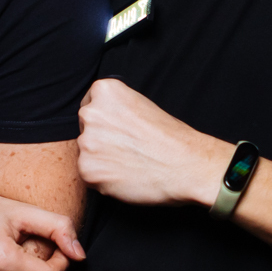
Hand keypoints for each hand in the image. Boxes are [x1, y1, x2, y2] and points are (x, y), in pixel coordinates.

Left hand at [77, 78, 228, 207]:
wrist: (186, 165)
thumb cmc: (170, 137)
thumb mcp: (141, 104)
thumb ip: (114, 109)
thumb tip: (100, 122)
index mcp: (105, 90)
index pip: (91, 105)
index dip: (106, 121)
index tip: (121, 131)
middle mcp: (91, 113)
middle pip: (85, 130)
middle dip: (101, 140)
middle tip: (128, 150)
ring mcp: (87, 142)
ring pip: (86, 154)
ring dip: (102, 161)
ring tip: (130, 163)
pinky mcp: (88, 170)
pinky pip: (89, 176)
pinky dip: (104, 179)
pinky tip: (126, 176)